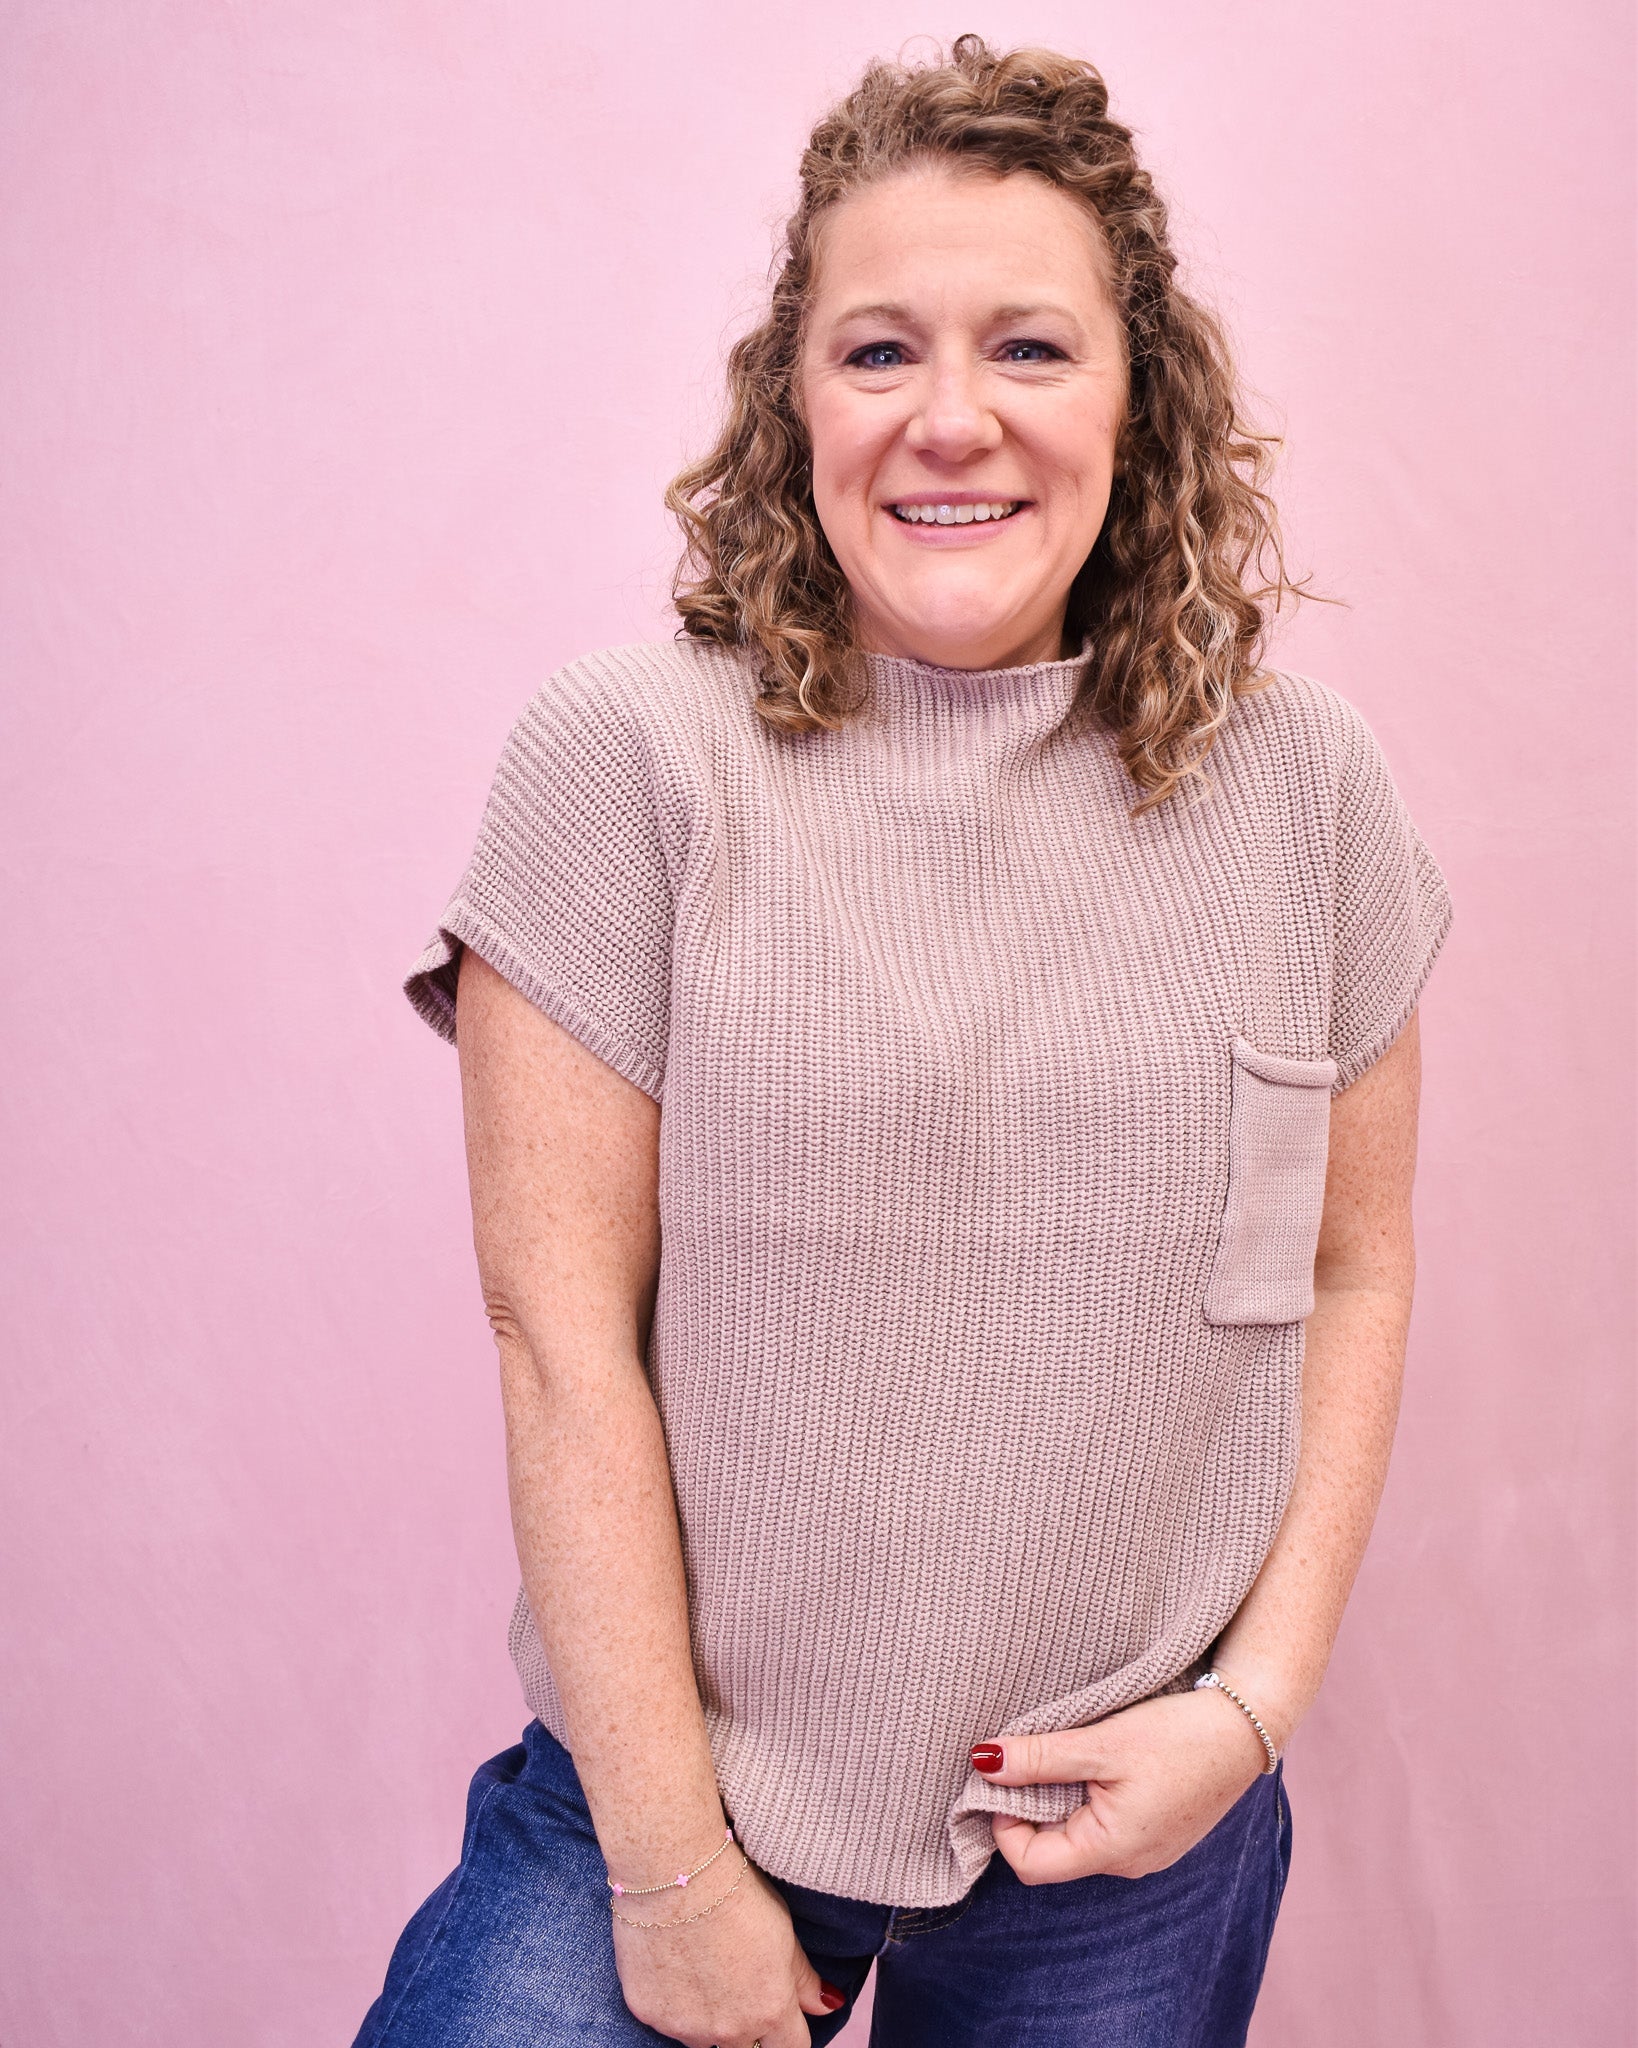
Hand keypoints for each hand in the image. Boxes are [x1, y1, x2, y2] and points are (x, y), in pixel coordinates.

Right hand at [611, 1852, 843, 2047]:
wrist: (674, 1872)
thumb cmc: (734, 1892)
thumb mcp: (784, 1930)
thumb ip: (803, 1978)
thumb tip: (829, 2006)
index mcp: (769, 2011)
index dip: (788, 2030)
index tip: (780, 2011)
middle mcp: (728, 2030)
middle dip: (748, 2027)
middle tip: (737, 1983)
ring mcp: (685, 2026)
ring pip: (703, 2038)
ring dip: (708, 2017)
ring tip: (703, 1965)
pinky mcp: (647, 2013)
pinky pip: (666, 2020)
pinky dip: (672, 2000)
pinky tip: (673, 1960)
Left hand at [972, 1688, 1273, 1884]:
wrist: (1248, 1725)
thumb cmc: (1178, 1736)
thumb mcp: (1101, 1743)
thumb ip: (1040, 1758)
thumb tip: (983, 1762)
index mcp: (1111, 1851)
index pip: (1030, 1865)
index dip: (1004, 1823)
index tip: (1004, 1775)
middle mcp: (1129, 1862)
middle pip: (1052, 1852)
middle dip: (1029, 1808)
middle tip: (1028, 1757)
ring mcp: (1148, 1849)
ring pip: (1079, 1835)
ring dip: (1058, 1799)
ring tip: (1064, 1752)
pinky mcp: (1159, 1829)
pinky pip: (1106, 1824)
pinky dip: (1088, 1796)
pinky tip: (1096, 1759)